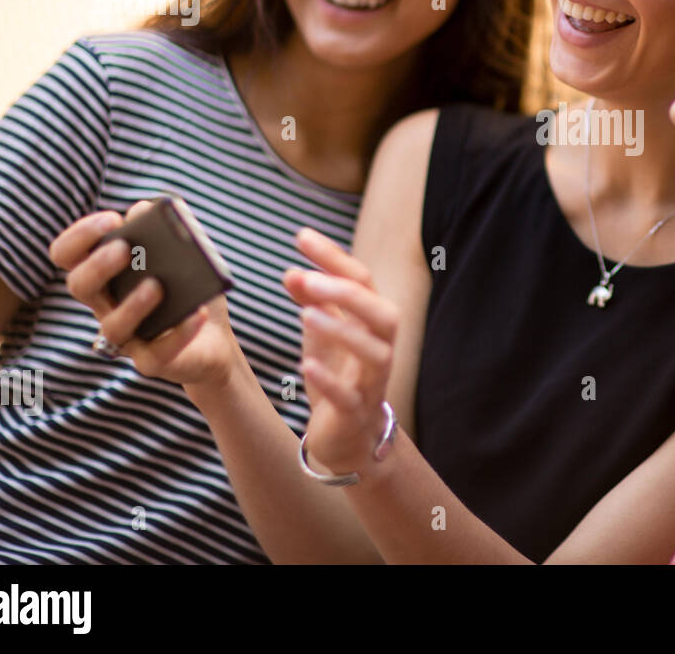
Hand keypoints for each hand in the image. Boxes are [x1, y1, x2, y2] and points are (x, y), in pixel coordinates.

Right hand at [49, 200, 240, 388]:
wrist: (215, 339)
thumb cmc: (190, 291)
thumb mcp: (183, 256)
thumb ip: (164, 231)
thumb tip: (144, 209)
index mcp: (106, 276)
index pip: (69, 255)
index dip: (79, 237)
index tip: (110, 219)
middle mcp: (107, 306)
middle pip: (80, 287)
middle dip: (97, 266)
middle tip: (124, 249)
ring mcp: (126, 338)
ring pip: (112, 327)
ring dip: (133, 304)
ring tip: (157, 285)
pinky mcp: (151, 362)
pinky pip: (156, 354)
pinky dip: (179, 333)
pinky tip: (196, 313)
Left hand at [284, 227, 398, 475]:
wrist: (346, 437)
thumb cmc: (338, 377)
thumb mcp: (321, 335)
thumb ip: (311, 303)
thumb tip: (292, 270)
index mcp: (372, 323)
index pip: (363, 281)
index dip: (334, 258)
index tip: (302, 237)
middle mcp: (381, 348)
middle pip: (382, 313)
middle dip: (348, 293)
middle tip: (308, 279)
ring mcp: (372, 382)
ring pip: (374, 353)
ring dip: (342, 331)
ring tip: (306, 316)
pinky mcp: (356, 413)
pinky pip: (349, 397)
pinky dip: (329, 381)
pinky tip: (305, 366)